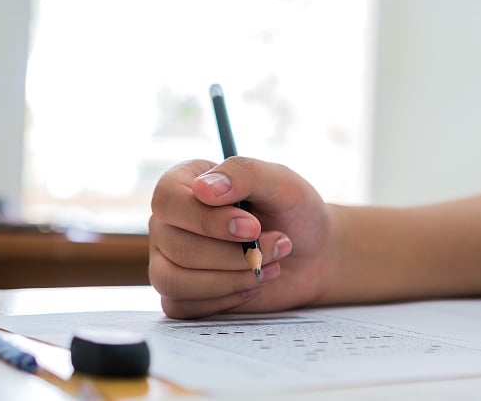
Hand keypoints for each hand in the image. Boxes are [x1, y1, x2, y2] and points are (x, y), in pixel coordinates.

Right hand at [149, 157, 333, 317]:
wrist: (312, 254)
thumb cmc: (293, 212)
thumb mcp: (281, 182)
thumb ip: (245, 174)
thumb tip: (202, 189)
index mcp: (184, 183)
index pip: (168, 200)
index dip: (207, 219)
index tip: (252, 227)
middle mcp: (170, 221)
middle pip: (176, 245)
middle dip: (234, 254)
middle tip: (279, 245)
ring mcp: (169, 259)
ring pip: (173, 279)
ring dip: (229, 279)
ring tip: (269, 267)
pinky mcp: (180, 294)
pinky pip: (182, 306)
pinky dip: (225, 299)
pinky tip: (253, 283)